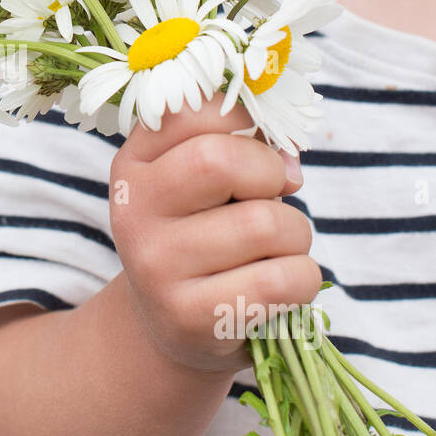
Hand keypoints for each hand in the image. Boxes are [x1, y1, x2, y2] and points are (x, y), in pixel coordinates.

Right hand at [108, 95, 319, 373]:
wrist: (175, 323)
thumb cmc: (205, 235)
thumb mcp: (204, 182)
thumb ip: (241, 145)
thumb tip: (289, 166)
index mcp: (134, 165)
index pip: (194, 112)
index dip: (247, 124)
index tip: (259, 153)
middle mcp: (132, 212)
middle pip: (221, 162)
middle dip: (271, 177)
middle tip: (272, 201)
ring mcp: (154, 267)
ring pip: (265, 224)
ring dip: (296, 235)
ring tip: (275, 250)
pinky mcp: (188, 316)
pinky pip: (281, 281)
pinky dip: (303, 279)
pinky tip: (279, 286)